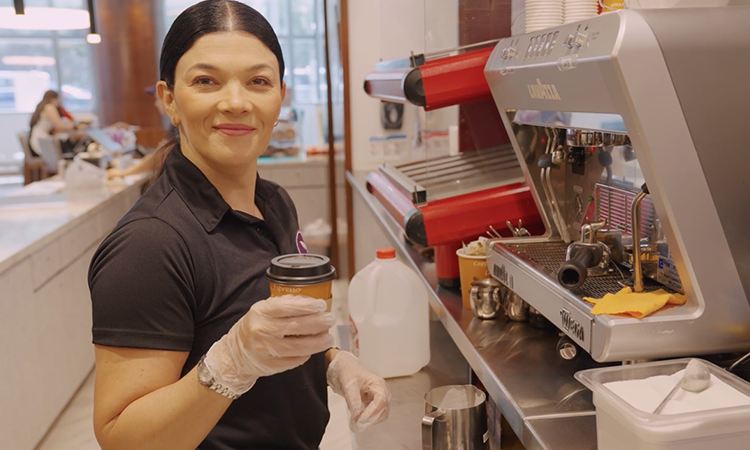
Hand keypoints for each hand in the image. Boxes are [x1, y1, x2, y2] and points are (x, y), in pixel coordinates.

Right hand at [204, 295, 334, 396]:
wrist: (235, 354)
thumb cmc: (255, 327)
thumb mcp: (264, 310)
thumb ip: (285, 305)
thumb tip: (313, 303)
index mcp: (261, 312)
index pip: (286, 307)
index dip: (306, 306)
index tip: (321, 305)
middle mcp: (261, 330)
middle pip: (295, 327)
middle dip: (317, 323)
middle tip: (330, 320)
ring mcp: (264, 349)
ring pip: (297, 347)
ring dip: (316, 343)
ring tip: (327, 338)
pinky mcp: (269, 365)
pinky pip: (293, 361)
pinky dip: (305, 355)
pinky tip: (312, 350)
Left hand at [327, 351, 390, 431]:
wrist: (345, 370)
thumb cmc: (349, 372)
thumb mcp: (349, 384)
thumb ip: (353, 400)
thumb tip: (357, 415)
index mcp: (379, 384)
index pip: (381, 401)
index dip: (372, 412)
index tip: (360, 419)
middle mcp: (382, 392)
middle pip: (383, 411)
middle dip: (370, 419)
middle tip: (355, 424)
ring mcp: (379, 399)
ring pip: (380, 416)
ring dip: (368, 421)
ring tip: (354, 422)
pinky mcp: (374, 404)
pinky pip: (374, 416)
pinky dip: (366, 420)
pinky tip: (357, 419)